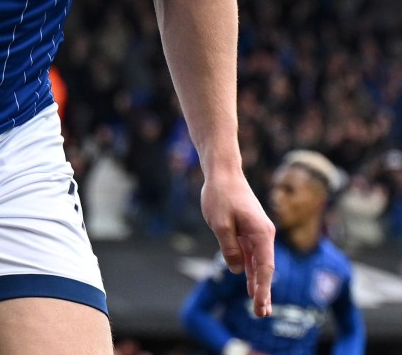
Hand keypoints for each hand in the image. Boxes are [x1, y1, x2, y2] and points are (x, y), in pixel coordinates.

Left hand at [202, 171, 274, 316]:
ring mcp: (257, 232)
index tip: (260, 306)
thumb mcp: (220, 224)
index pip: (265, 267)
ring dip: (258, 284)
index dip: (263, 288)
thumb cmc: (221, 195)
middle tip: (262, 315)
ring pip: (259, 263)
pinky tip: (251, 286)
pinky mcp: (248, 230)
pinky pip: (251, 255)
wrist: (222, 172)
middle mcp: (264, 234)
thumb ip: (230, 248)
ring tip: (259, 307)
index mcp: (261, 233)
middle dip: (264, 292)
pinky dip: (251, 270)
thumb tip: (238, 270)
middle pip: (266, 268)